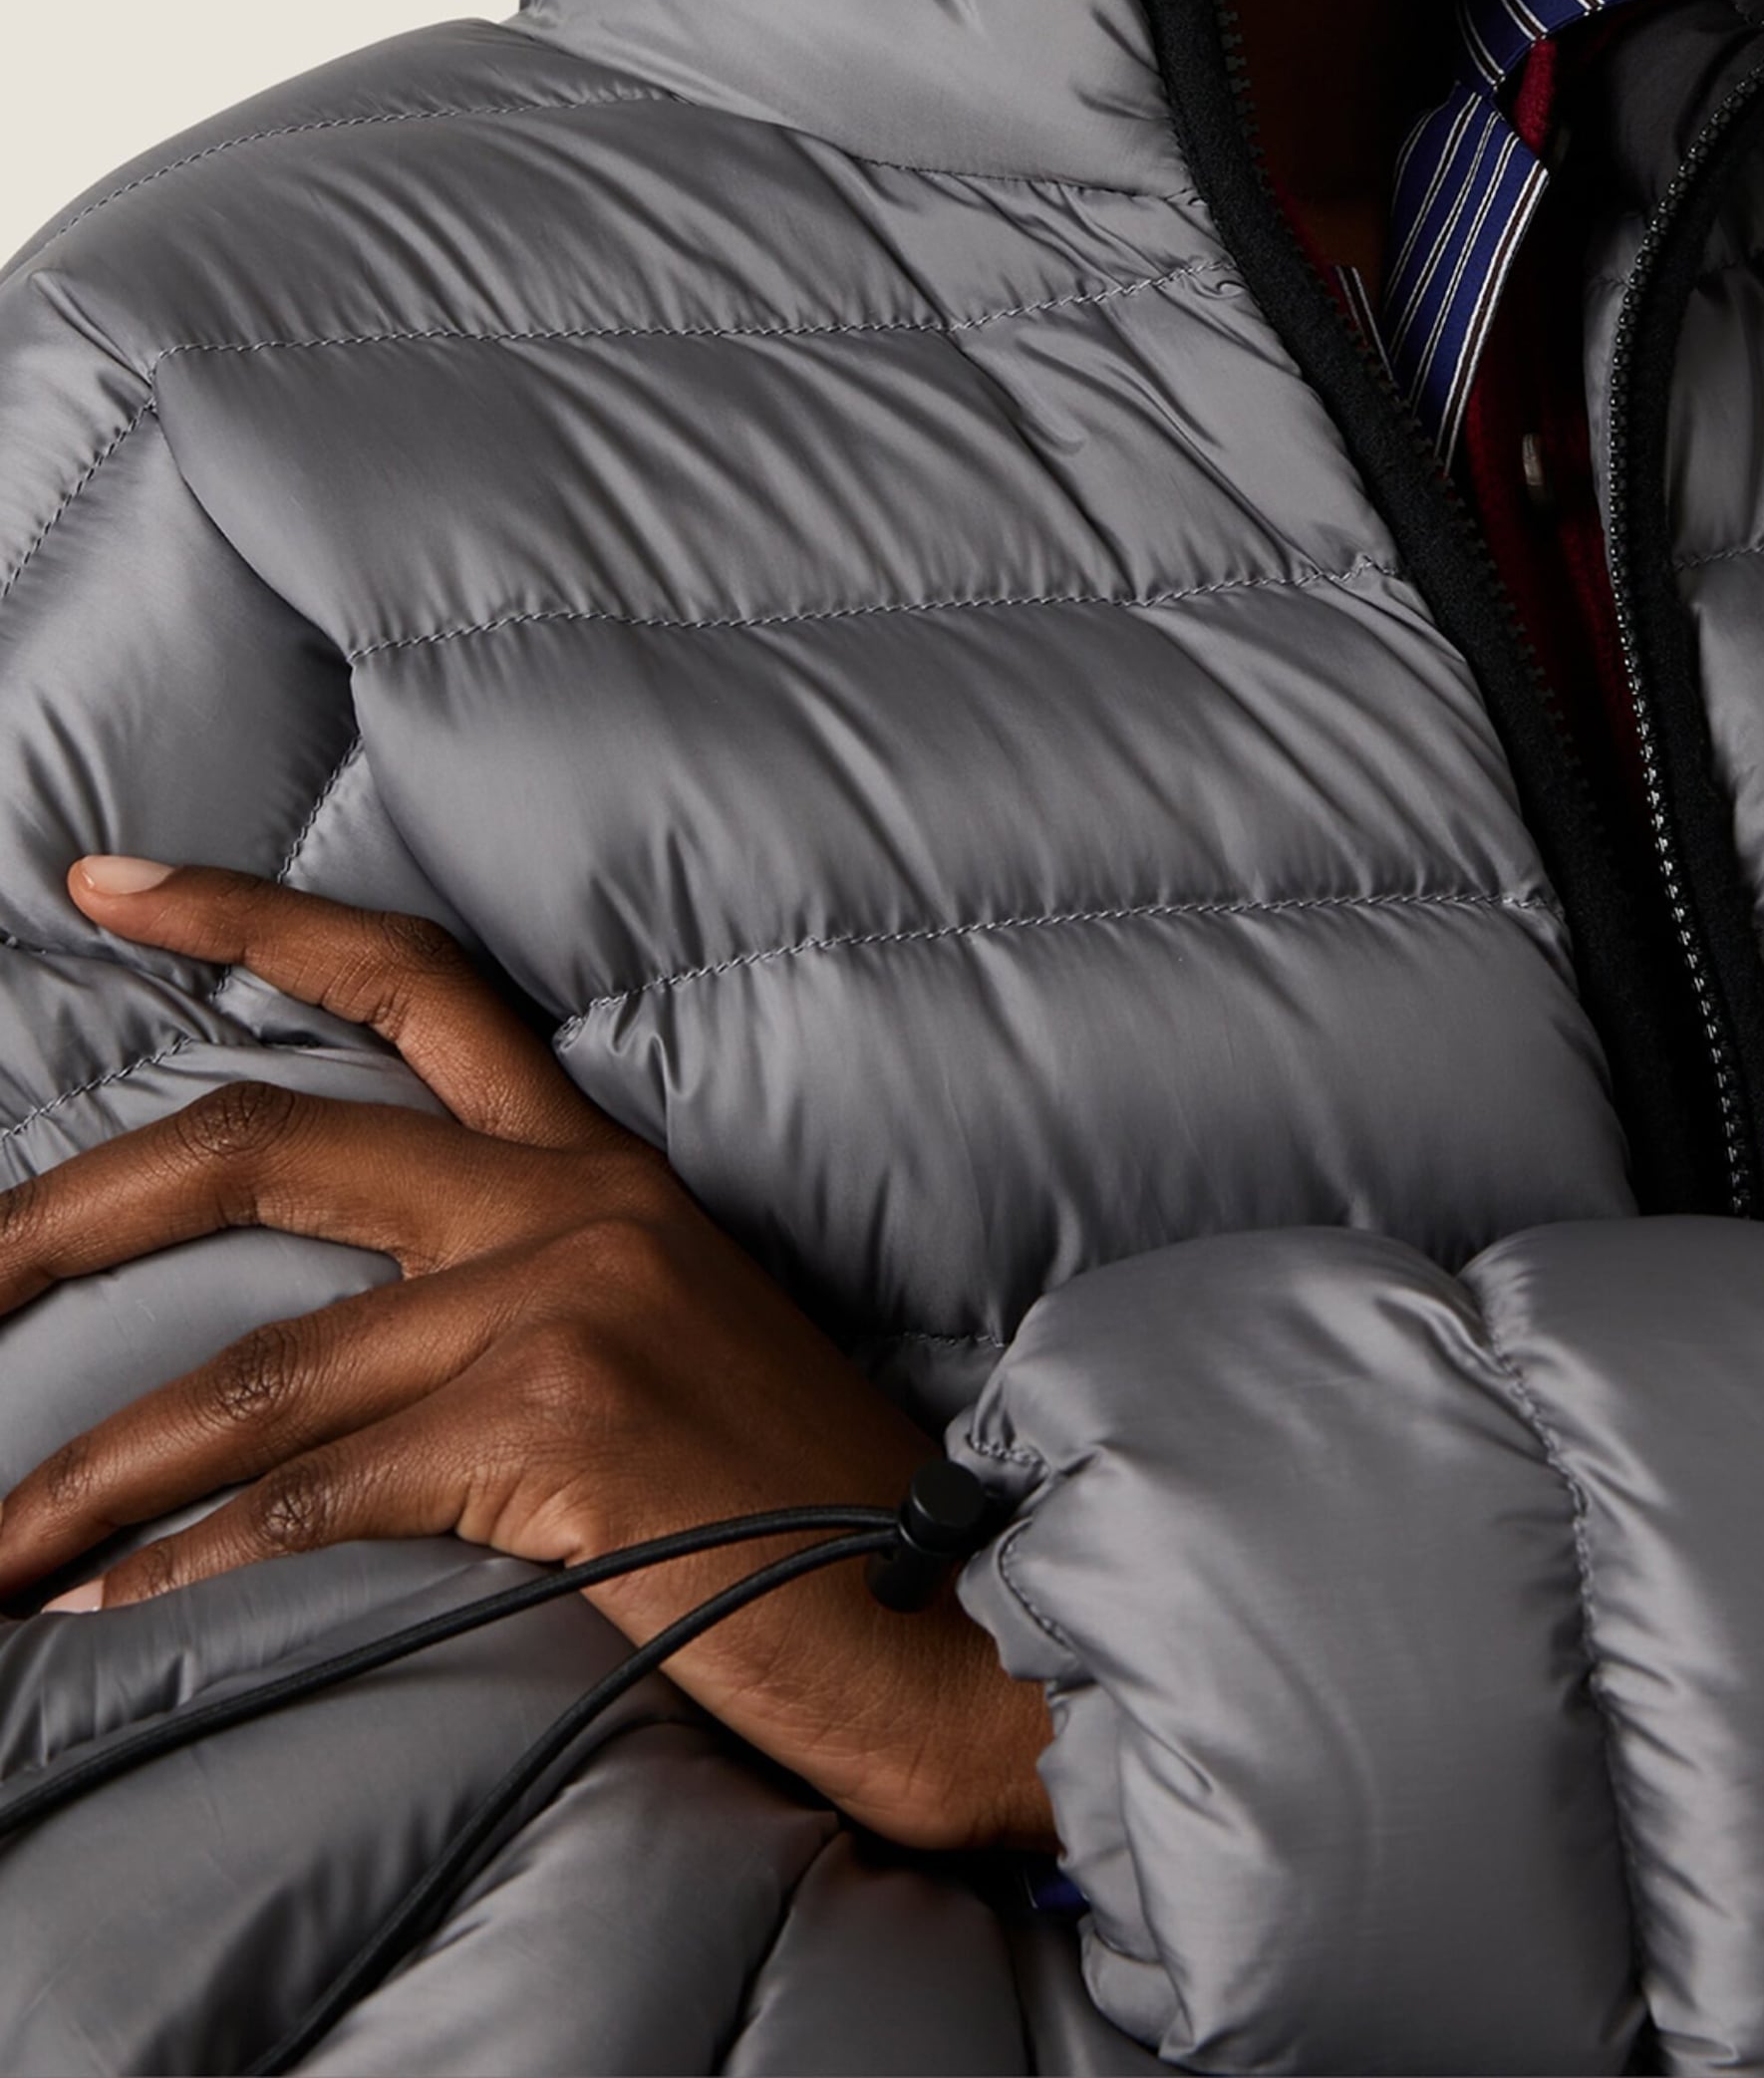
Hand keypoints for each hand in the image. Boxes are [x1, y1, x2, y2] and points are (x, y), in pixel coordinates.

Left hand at [0, 859, 1053, 1851]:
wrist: (946, 1615)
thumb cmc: (793, 1505)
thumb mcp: (667, 1344)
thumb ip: (523, 1300)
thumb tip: (337, 1351)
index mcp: (602, 1170)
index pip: (415, 986)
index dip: (249, 917)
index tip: (105, 880)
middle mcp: (574, 1206)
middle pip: (263, 1150)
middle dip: (67, 1215)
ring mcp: (564, 1306)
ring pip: (251, 1372)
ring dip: (83, 1478)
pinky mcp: (555, 1425)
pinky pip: (308, 1496)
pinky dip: (186, 1569)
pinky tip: (110, 1615)